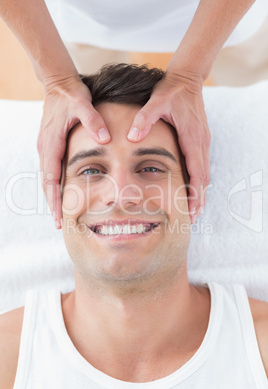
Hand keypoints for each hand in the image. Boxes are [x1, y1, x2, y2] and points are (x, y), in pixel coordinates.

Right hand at [37, 75, 110, 228]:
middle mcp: (46, 147)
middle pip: (47, 183)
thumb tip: (104, 139)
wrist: (59, 83)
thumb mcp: (83, 104)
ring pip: (48, 178)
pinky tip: (63, 193)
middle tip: (59, 224)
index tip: (58, 215)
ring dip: (53, 196)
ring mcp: (47, 147)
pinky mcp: (51, 145)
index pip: (51, 177)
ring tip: (60, 214)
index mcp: (52, 142)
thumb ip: (93, 121)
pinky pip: (51, 170)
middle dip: (52, 204)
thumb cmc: (71, 94)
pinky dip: (55, 185)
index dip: (54, 198)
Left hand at [127, 70, 210, 223]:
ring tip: (193, 209)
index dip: (195, 192)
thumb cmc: (171, 90)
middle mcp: (200, 141)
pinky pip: (202, 165)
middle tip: (193, 218)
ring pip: (205, 173)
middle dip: (199, 198)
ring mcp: (202, 141)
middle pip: (204, 178)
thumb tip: (132, 137)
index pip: (197, 171)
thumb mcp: (156, 101)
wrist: (187, 77)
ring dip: (200, 192)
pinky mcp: (199, 139)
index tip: (191, 209)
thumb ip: (144, 119)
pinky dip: (199, 180)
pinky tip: (192, 188)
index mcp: (191, 137)